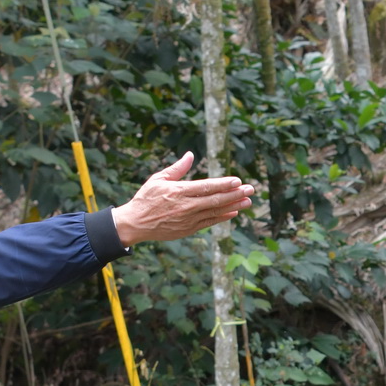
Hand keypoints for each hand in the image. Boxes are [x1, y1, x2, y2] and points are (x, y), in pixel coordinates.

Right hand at [110, 153, 256, 246]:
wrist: (135, 224)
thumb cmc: (146, 199)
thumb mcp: (158, 179)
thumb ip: (177, 168)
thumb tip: (190, 155)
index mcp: (179, 191)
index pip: (207, 186)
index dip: (224, 184)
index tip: (237, 180)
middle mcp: (187, 206)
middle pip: (216, 199)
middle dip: (235, 194)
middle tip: (251, 189)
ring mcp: (189, 219)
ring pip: (216, 211)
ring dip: (234, 206)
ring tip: (248, 201)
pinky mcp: (189, 229)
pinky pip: (209, 222)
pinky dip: (222, 217)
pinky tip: (233, 212)